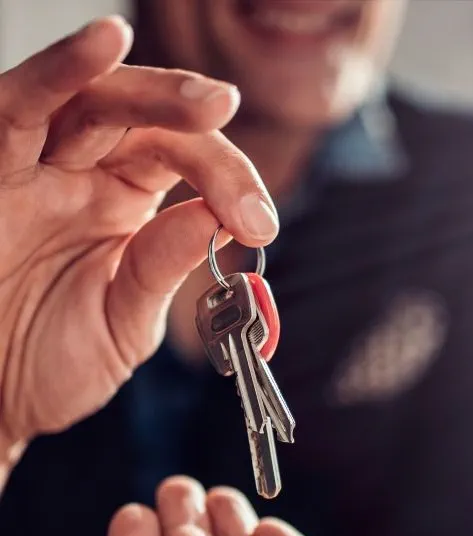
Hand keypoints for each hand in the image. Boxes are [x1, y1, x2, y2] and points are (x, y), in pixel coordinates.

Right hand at [0, 17, 278, 466]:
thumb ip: (160, 269)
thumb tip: (213, 217)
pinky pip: (12, 111)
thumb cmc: (47, 365)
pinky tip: (99, 43)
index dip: (228, 178)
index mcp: (122, 203)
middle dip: (187, 110)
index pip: (184, 159)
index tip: (259, 223)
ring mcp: (28, 172)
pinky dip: (53, 75)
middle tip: (224, 107)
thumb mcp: (122, 325)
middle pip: (138, 116)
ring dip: (132, 82)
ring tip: (189, 85)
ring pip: (81, 99)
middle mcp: (77, 175)